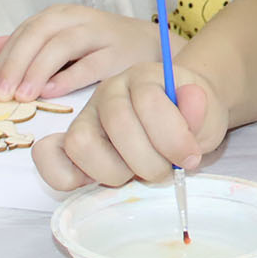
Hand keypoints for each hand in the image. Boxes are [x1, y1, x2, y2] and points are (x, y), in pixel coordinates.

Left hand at [0, 5, 183, 101]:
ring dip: (38, 69)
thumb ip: (25, 45)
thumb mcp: (60, 40)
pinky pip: (91, 64)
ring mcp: (101, 35)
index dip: (4, 58)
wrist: (152, 47)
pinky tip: (50, 92)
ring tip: (21, 96)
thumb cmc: (100, 47)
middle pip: (40, 33)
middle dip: (16, 63)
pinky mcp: (120, 55)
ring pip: (63, 44)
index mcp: (61, 15)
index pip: (26, 32)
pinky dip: (69, 77)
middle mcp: (79, 19)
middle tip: (0, 94)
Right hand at [32, 61, 228, 190]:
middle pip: (118, 125)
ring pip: (81, 143)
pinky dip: (64, 175)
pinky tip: (94, 181)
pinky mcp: (70, 144)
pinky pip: (49, 157)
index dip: (172, 137)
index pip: (149, 103)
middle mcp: (109, 92)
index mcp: (143, 76)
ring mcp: (86, 117)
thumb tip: (190, 98)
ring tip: (136, 174)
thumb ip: (201, 108)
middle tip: (165, 171)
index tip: (190, 157)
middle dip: (149, 161)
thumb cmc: (190, 118)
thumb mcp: (207, 112)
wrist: (177, 123)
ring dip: (114, 172)